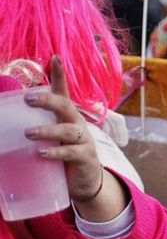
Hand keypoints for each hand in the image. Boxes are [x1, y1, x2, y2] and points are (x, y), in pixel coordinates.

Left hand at [26, 57, 127, 222]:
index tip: (55, 58)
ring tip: (29, 134)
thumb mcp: (52, 137)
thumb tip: (6, 120)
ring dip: (48, 131)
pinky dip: (56, 153)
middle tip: (28, 100)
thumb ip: (35, 125)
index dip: (60, 75)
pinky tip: (41, 154)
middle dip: (48, 101)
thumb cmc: (63, 154)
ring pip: (69, 131)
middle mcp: (77, 124)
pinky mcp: (86, 158)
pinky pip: (72, 153)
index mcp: (66, 116)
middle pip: (66, 106)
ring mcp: (84, 141)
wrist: (85, 181)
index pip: (64, 92)